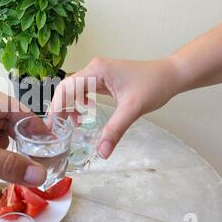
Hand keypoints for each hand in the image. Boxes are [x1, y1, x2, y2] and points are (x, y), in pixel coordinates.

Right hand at [51, 57, 179, 158]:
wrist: (170, 75)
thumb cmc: (153, 85)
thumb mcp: (132, 109)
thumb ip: (115, 130)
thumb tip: (101, 152)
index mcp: (96, 71)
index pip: (66, 88)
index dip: (56, 107)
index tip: (52, 126)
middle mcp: (93, 69)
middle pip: (66, 88)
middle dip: (60, 108)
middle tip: (58, 129)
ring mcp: (98, 73)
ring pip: (74, 89)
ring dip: (69, 106)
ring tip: (74, 123)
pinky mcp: (103, 79)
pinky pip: (84, 90)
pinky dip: (80, 102)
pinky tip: (86, 113)